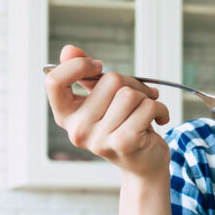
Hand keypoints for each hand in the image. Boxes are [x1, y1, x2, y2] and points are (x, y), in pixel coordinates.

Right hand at [44, 45, 171, 181]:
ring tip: (146, 111)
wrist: (144, 164)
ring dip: (147, 97)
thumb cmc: (123, 126)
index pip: (54, 82)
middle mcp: (77, 130)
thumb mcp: (102, 99)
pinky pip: (147, 107)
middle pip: (109, 80)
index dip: (78, 66)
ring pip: (129, 93)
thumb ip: (84, 74)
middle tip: (137, 98)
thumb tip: (68, 50)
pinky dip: (160, 109)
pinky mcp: (124, 143)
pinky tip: (158, 120)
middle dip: (131, 83)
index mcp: (67, 116)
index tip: (97, 67)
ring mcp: (99, 139)